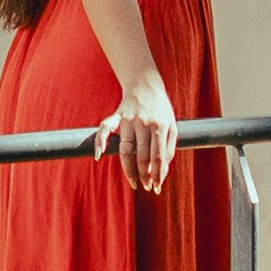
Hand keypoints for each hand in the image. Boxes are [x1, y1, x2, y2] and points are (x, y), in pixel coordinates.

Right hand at [95, 71, 177, 195]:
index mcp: (159, 126)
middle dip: (144, 174)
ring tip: (134, 182)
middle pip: (141, 155)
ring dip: (129, 169)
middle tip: (146, 187)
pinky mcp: (117, 116)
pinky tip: (98, 155)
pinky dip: (100, 141)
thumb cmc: (161, 109)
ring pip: (125, 149)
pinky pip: (106, 129)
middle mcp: (143, 123)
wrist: (145, 84)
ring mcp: (129, 119)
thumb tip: (162, 169)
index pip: (157, 156)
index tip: (156, 186)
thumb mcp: (172, 125)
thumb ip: (168, 147)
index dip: (157, 173)